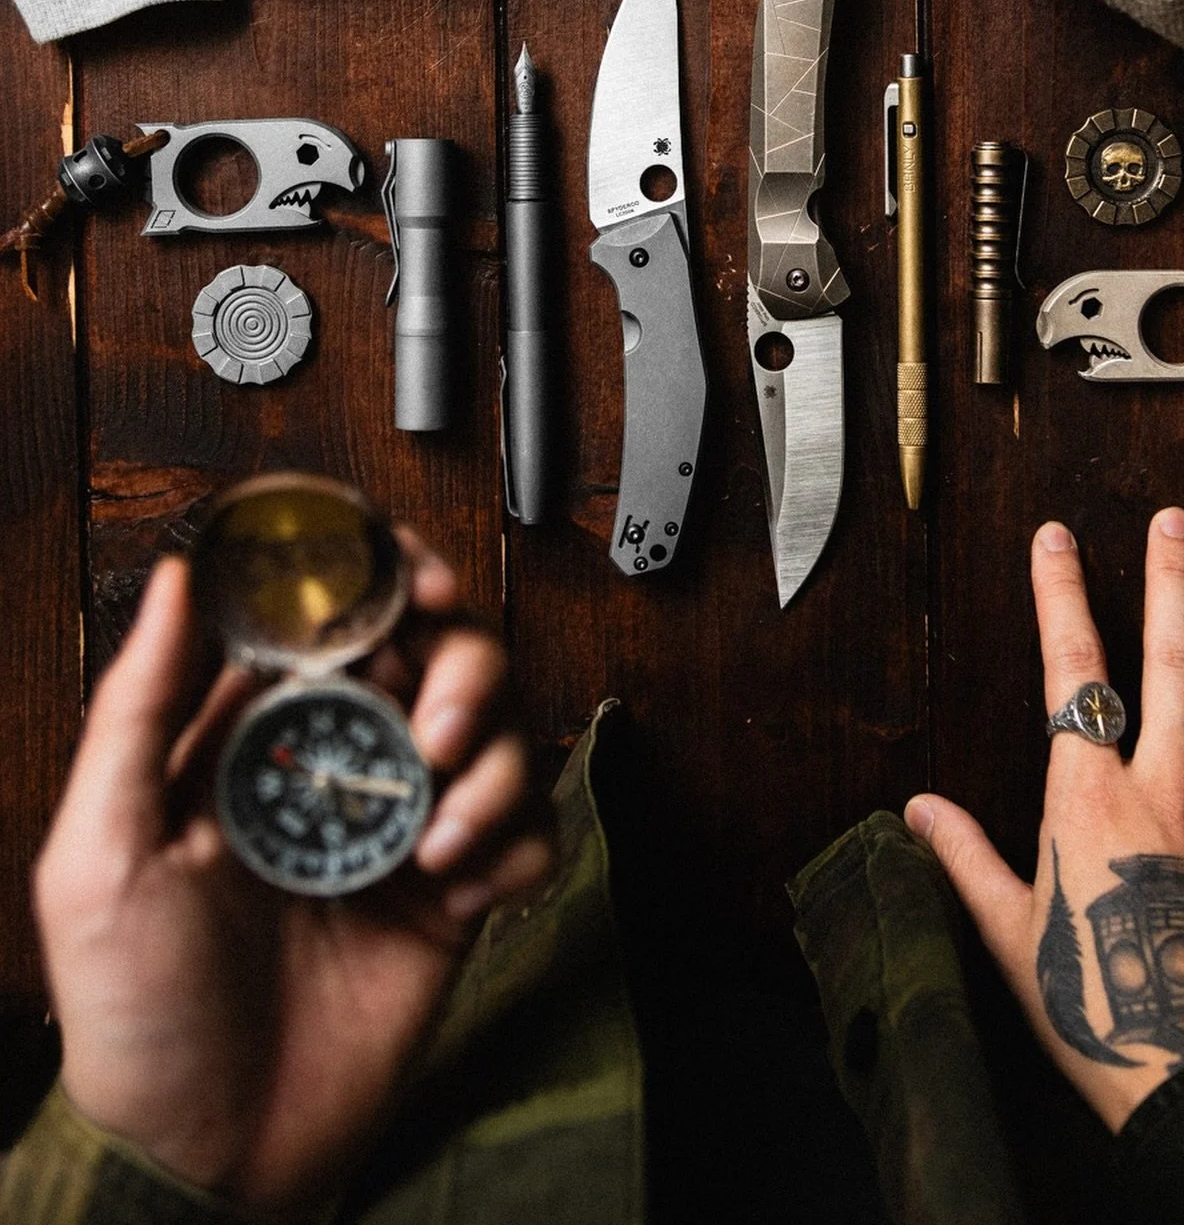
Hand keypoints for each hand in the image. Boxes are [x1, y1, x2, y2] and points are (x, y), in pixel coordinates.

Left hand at [34, 533, 552, 1218]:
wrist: (209, 1160)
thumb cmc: (136, 1017)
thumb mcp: (101, 855)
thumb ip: (137, 708)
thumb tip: (181, 579)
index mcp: (256, 737)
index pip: (336, 617)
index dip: (388, 578)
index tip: (415, 585)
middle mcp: (338, 763)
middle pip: (440, 653)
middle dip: (462, 669)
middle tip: (436, 730)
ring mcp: (401, 824)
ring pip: (497, 729)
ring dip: (493, 764)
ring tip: (441, 836)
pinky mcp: (455, 891)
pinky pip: (527, 828)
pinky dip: (518, 842)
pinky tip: (464, 888)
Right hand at [905, 508, 1183, 1131]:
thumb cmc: (1092, 1007)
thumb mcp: (1009, 933)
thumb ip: (966, 858)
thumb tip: (920, 809)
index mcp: (1088, 798)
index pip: (1071, 672)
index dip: (1061, 596)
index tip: (1056, 539)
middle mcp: (1164, 790)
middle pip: (1172, 662)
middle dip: (1170, 581)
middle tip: (1176, 522)